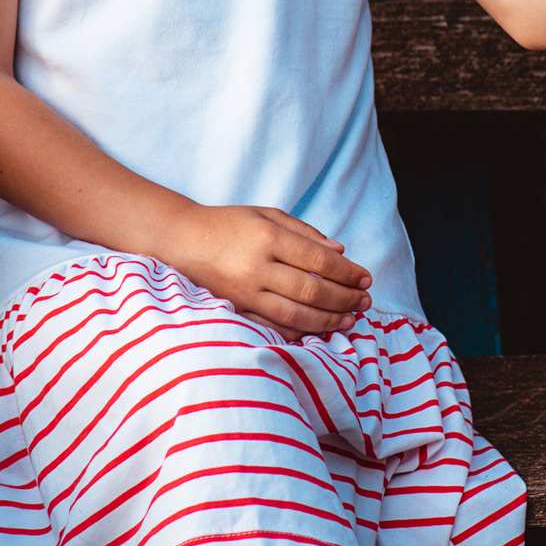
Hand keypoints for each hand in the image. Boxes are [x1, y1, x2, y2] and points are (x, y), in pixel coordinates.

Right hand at [158, 204, 372, 336]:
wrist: (179, 241)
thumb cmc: (228, 224)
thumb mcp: (265, 215)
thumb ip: (303, 232)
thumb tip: (339, 252)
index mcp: (266, 237)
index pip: (318, 259)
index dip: (346, 272)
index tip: (365, 278)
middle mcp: (256, 266)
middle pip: (311, 289)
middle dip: (344, 297)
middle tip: (365, 301)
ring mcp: (245, 292)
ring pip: (296, 313)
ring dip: (329, 319)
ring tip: (350, 319)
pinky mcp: (236, 309)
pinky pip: (273, 326)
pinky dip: (299, 330)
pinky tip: (319, 329)